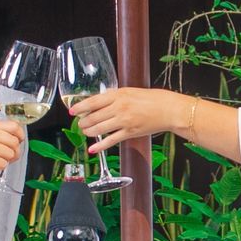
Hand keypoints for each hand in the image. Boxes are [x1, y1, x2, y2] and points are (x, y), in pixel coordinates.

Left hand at [71, 87, 187, 152]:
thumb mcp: (130, 91)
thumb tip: (99, 102)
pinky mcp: (129, 133)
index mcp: (118, 95)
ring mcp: (123, 121)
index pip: (93, 101)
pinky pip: (110, 141)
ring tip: (86, 132)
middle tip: (80, 123)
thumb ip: (115, 96)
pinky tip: (93, 149)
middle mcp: (119, 107)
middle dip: (83, 121)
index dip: (80, 107)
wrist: (168, 109)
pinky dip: (100, 146)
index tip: (72, 110)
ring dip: (89, 132)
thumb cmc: (151, 99)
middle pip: (93, 116)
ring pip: (99, 128)